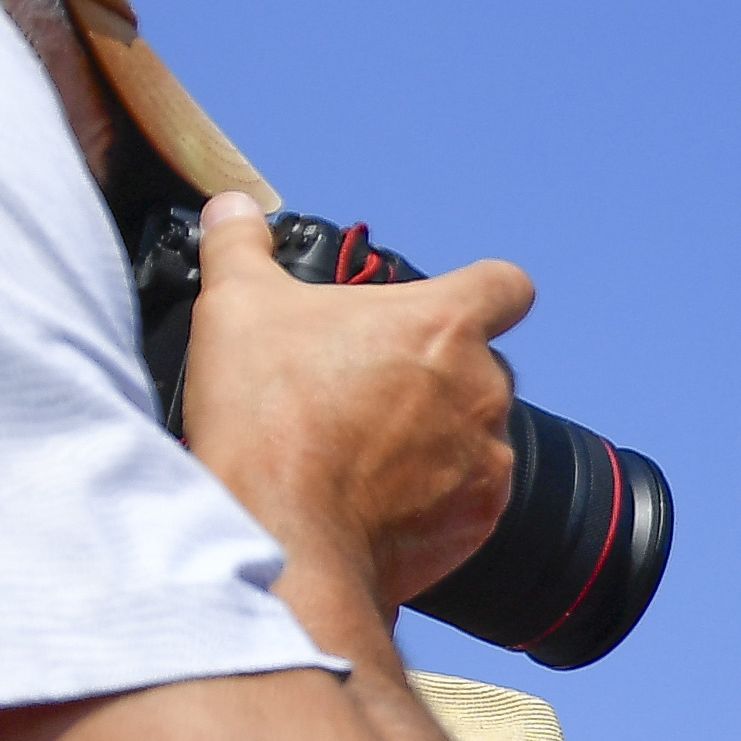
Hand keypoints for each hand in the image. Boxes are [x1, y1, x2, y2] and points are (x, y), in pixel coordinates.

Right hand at [177, 193, 532, 610]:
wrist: (288, 532)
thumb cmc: (269, 412)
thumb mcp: (237, 303)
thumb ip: (240, 244)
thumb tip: (233, 208)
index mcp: (446, 324)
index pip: (506, 286)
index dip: (482, 291)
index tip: (446, 307)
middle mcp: (486, 387)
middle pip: (480, 363)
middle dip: (435, 370)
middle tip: (365, 385)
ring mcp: (491, 456)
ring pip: (476, 429)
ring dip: (435, 431)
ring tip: (362, 444)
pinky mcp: (484, 515)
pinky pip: (470, 490)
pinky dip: (436, 490)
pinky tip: (376, 492)